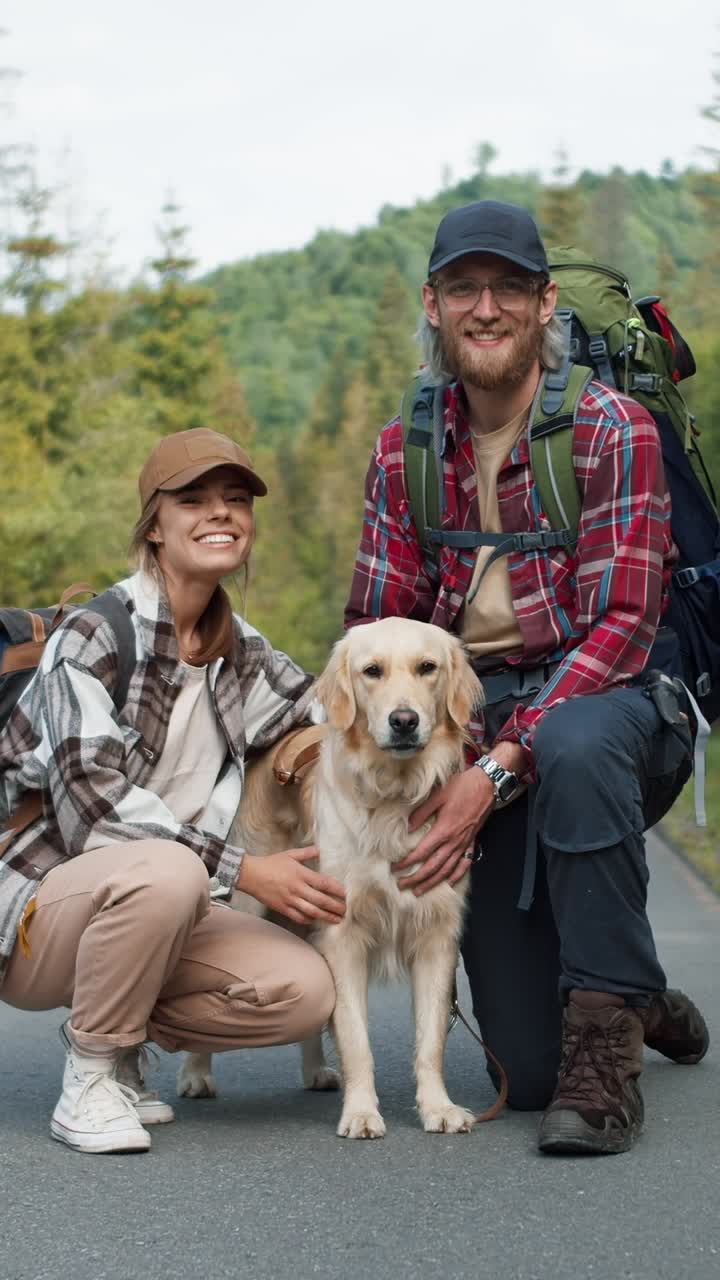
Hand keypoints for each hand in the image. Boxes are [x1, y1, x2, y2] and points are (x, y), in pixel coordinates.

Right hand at [236, 846, 346, 925]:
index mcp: (300, 874)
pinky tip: (316, 919)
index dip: (337, 889)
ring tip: (337, 919)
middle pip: (321, 900)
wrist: (250, 874)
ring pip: (312, 911)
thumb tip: (319, 849)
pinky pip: (298, 917)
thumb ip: (306, 853)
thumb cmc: (270, 863)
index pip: (323, 883)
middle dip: (335, 906)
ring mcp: (289, 900)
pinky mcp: (282, 908)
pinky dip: (309, 920)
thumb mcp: (289, 854)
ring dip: (326, 916)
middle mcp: (297, 888)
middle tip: (346, 910)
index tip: (346, 894)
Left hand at [394, 768, 494, 894]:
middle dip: (416, 879)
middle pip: (432, 867)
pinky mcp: (472, 842)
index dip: (407, 863)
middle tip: (402, 885)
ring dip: (433, 882)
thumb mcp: (437, 796)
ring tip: (420, 891)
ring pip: (447, 870)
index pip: (421, 853)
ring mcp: (464, 843)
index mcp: (443, 830)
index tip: (395, 869)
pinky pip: (465, 863)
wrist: (487, 785)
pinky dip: (457, 875)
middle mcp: (454, 841)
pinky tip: (450, 882)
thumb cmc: (461, 787)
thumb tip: (407, 828)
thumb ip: (421, 813)